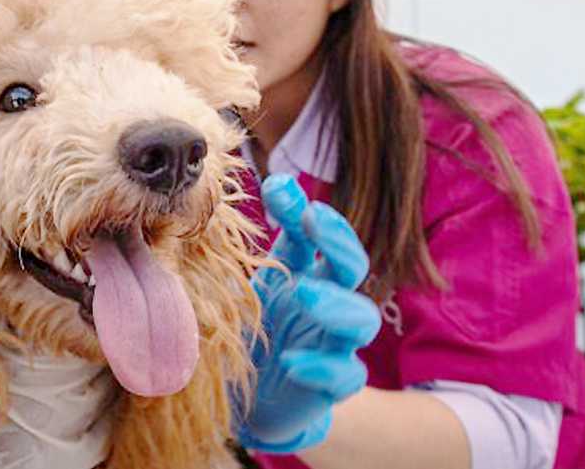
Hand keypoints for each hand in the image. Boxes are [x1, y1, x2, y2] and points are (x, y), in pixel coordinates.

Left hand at [235, 174, 381, 452]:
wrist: (247, 399)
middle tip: (314, 219)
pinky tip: (292, 361)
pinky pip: (346, 375)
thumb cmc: (247, 332)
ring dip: (337, 302)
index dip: (299, 208)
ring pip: (362, 319)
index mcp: (301, 272)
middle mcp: (325, 301)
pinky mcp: (332, 383)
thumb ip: (239, 252)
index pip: (312, 234)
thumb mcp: (238, 287)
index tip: (278, 186)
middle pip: (352, 266)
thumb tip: (222, 206)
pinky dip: (323, 367)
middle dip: (338, 239)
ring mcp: (333, 342)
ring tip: (303, 293)